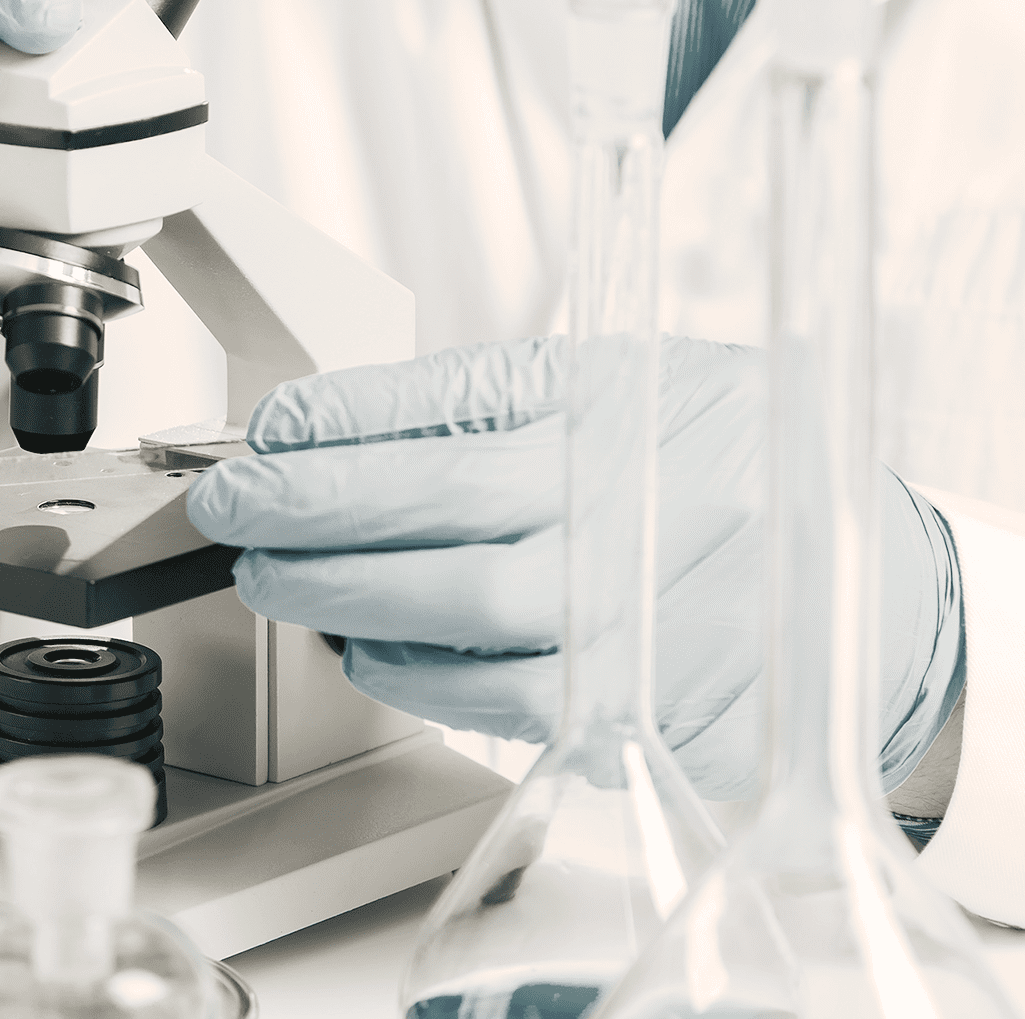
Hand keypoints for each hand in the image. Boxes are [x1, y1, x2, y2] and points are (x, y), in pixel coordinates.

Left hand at [185, 337, 964, 800]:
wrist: (864, 591)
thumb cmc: (721, 473)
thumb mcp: (625, 387)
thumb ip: (484, 403)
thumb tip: (319, 428)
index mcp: (631, 407)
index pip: (457, 403)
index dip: (339, 420)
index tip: (266, 428)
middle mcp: (641, 510)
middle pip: (438, 514)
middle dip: (306, 514)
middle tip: (232, 511)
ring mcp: (644, 618)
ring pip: (452, 619)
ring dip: (336, 599)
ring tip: (276, 576)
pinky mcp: (642, 710)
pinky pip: (489, 702)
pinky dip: (403, 672)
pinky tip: (363, 641)